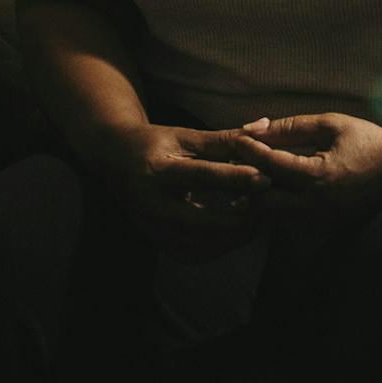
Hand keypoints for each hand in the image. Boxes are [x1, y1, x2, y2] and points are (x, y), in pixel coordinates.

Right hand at [94, 121, 274, 260]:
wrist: (114, 160)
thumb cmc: (155, 143)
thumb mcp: (186, 135)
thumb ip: (225, 137)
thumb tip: (265, 129)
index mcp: (158, 170)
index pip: (201, 175)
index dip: (234, 177)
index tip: (265, 178)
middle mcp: (151, 204)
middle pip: (198, 221)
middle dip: (236, 220)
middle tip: (267, 209)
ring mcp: (151, 227)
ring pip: (196, 244)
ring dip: (229, 237)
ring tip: (256, 220)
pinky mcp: (156, 241)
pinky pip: (190, 253)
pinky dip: (216, 247)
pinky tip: (235, 233)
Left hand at [233, 113, 381, 220]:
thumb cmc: (366, 139)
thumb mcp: (330, 124)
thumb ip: (292, 127)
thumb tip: (256, 128)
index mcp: (318, 176)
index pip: (270, 165)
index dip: (249, 149)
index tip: (236, 137)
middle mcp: (315, 204)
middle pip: (261, 200)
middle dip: (246, 179)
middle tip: (237, 161)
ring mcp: (318, 220)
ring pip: (270, 215)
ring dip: (257, 195)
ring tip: (247, 174)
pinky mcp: (321, 225)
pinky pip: (285, 220)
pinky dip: (272, 205)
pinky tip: (268, 188)